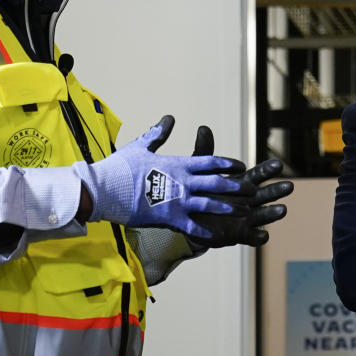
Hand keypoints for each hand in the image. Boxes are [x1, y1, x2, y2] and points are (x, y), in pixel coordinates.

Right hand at [72, 116, 252, 237]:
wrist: (103, 190)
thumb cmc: (120, 167)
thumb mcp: (141, 147)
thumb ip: (159, 134)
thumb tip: (169, 118)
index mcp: (178, 163)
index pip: (210, 162)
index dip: (228, 164)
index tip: (241, 166)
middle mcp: (183, 181)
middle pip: (217, 183)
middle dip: (236, 186)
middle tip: (252, 190)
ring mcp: (177, 201)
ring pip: (210, 205)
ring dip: (228, 208)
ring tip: (244, 212)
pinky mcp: (169, 219)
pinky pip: (193, 228)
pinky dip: (206, 233)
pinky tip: (219, 238)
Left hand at [186, 125, 293, 247]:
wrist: (191, 219)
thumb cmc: (200, 192)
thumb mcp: (201, 172)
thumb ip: (205, 153)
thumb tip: (203, 128)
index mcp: (241, 184)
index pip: (258, 175)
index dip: (268, 170)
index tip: (278, 164)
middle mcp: (248, 201)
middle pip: (266, 194)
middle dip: (277, 190)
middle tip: (290, 186)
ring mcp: (246, 218)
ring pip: (262, 216)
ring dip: (273, 213)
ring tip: (283, 210)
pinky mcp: (239, 235)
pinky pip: (250, 237)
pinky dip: (257, 237)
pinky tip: (264, 235)